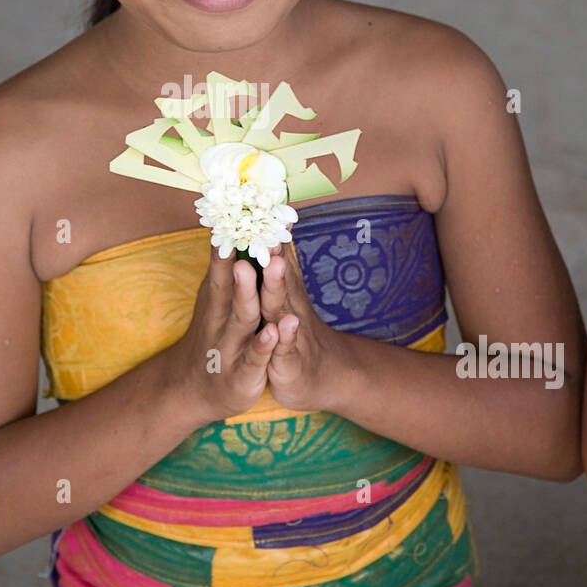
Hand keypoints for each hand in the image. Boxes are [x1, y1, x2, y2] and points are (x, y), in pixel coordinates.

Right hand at [168, 245, 279, 423]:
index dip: (229, 244)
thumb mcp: (217, 303)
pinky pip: (254, 358)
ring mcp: (229, 347)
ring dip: (246, 295)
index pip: (221, 268)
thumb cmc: (213, 337)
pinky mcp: (242, 374)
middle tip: (245, 237)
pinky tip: (273, 332)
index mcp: (216, 299)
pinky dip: (262, 345)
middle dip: (236, 264)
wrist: (192, 390)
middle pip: (228, 288)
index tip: (235, 216)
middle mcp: (219, 319)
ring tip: (251, 271)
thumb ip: (227, 270)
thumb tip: (235, 230)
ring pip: (240, 319)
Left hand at [259, 243, 348, 411]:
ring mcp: (292, 336)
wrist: (323, 378)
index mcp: (284, 295)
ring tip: (275, 265)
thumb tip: (279, 229)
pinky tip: (285, 325)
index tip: (263, 208)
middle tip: (267, 229)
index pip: (278, 262)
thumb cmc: (296, 335)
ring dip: (278, 287)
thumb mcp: (289, 300)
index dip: (270, 238)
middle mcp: (290, 309)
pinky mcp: (290, 363)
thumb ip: (284, 267)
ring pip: (282, 309)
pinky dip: (285, 337)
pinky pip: (287, 349)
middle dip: (273, 253)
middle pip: (281, 279)